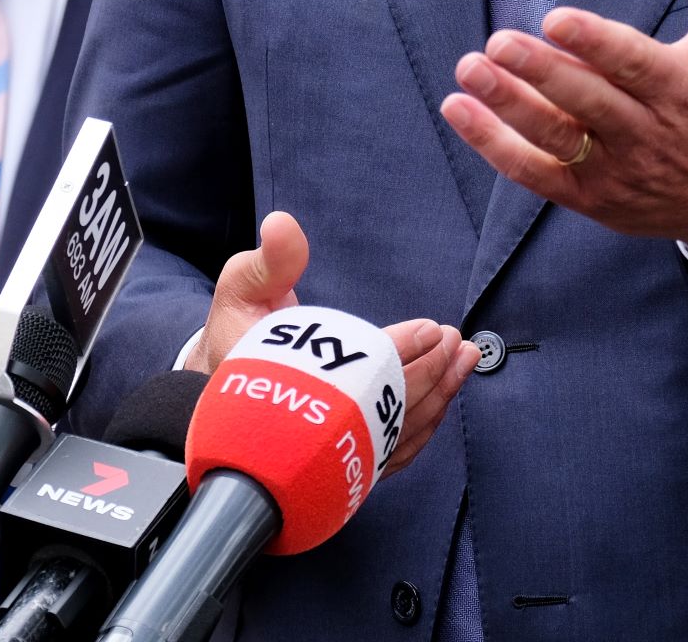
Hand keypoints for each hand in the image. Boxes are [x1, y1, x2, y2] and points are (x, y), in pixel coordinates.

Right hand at [194, 211, 478, 476]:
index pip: (357, 376)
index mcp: (285, 391)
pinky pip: (397, 452)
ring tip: (463, 358)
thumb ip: (268, 261)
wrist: (224, 400)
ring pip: (399, 436)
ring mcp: (333, 452)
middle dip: (429, 371)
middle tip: (452, 338)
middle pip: (387, 409)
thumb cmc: (236, 339)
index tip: (430, 328)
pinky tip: (447, 393)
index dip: (398, 352)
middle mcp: (311, 431)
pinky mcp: (348, 461)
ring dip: (439, 396)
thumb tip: (283, 224)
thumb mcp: (242, 290)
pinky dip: (428, 424)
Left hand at [440, 0, 687, 247]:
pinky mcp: (589, 197)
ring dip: (508, 106)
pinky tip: (458, 110)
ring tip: (470, 71)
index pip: (633, 64)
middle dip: (541, 72)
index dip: (595, 43)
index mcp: (680, 88)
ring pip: (555, 138)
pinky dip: (494, 145)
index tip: (556, 19)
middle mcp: (646, 133)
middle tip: (497, 41)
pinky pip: (535, 173)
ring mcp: (615, 169)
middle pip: (587, 101)